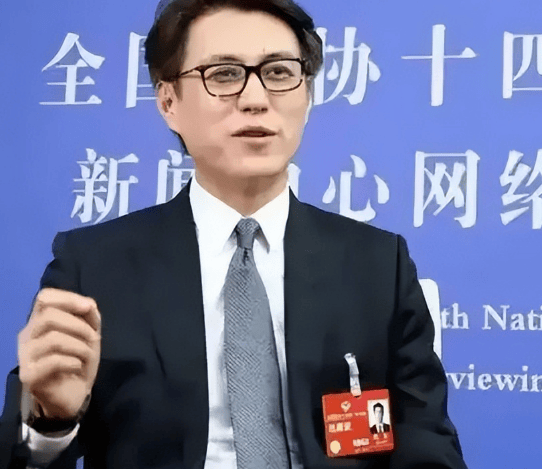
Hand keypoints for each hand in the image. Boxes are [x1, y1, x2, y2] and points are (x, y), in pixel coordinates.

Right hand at [18, 288, 100, 419]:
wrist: (73, 395)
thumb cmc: (78, 360)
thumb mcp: (89, 333)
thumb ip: (89, 315)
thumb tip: (88, 304)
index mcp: (40, 322)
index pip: (44, 298)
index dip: (68, 299)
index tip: (88, 308)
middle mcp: (28, 336)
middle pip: (48, 317)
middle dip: (79, 326)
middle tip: (93, 339)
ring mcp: (25, 357)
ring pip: (52, 339)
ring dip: (79, 346)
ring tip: (87, 356)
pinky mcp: (29, 376)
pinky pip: (53, 361)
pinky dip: (73, 362)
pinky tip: (77, 367)